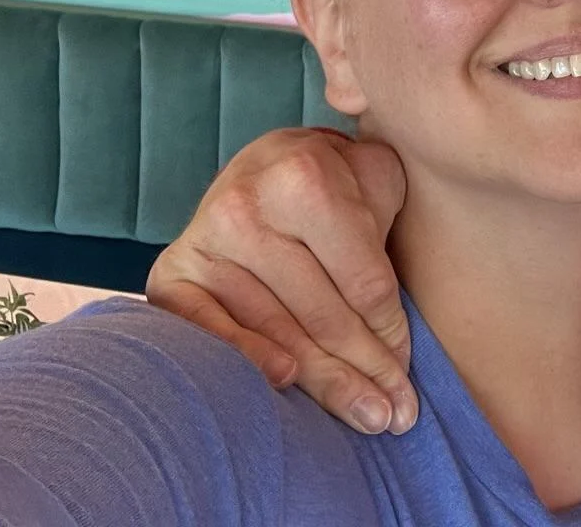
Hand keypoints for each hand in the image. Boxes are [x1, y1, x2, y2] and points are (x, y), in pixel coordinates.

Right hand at [145, 127, 418, 433]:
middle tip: (397, 415)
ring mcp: (204, 242)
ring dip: (326, 384)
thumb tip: (393, 337)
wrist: (263, 165)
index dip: (391, 333)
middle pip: (323, 316)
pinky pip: (211, 333)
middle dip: (366, 371)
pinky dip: (247, 360)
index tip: (409, 370)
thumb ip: (392, 233)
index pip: (363, 282)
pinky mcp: (171, 273)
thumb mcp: (376, 178)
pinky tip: (283, 384)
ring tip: (367, 415)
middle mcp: (246, 208)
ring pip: (279, 334)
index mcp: (303, 178)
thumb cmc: (335, 180)